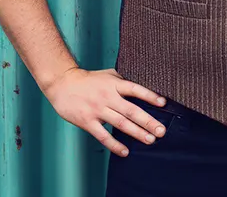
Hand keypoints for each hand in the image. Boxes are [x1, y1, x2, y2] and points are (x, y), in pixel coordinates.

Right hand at [43, 67, 168, 156]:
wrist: (63, 84)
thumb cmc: (88, 79)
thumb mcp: (108, 74)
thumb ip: (123, 81)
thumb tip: (139, 87)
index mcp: (115, 84)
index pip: (136, 90)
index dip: (150, 96)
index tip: (163, 103)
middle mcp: (108, 97)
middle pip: (132, 110)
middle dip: (148, 121)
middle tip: (161, 131)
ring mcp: (98, 110)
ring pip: (120, 124)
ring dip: (136, 133)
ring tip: (150, 140)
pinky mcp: (87, 122)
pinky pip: (103, 135)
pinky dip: (114, 144)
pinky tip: (125, 151)